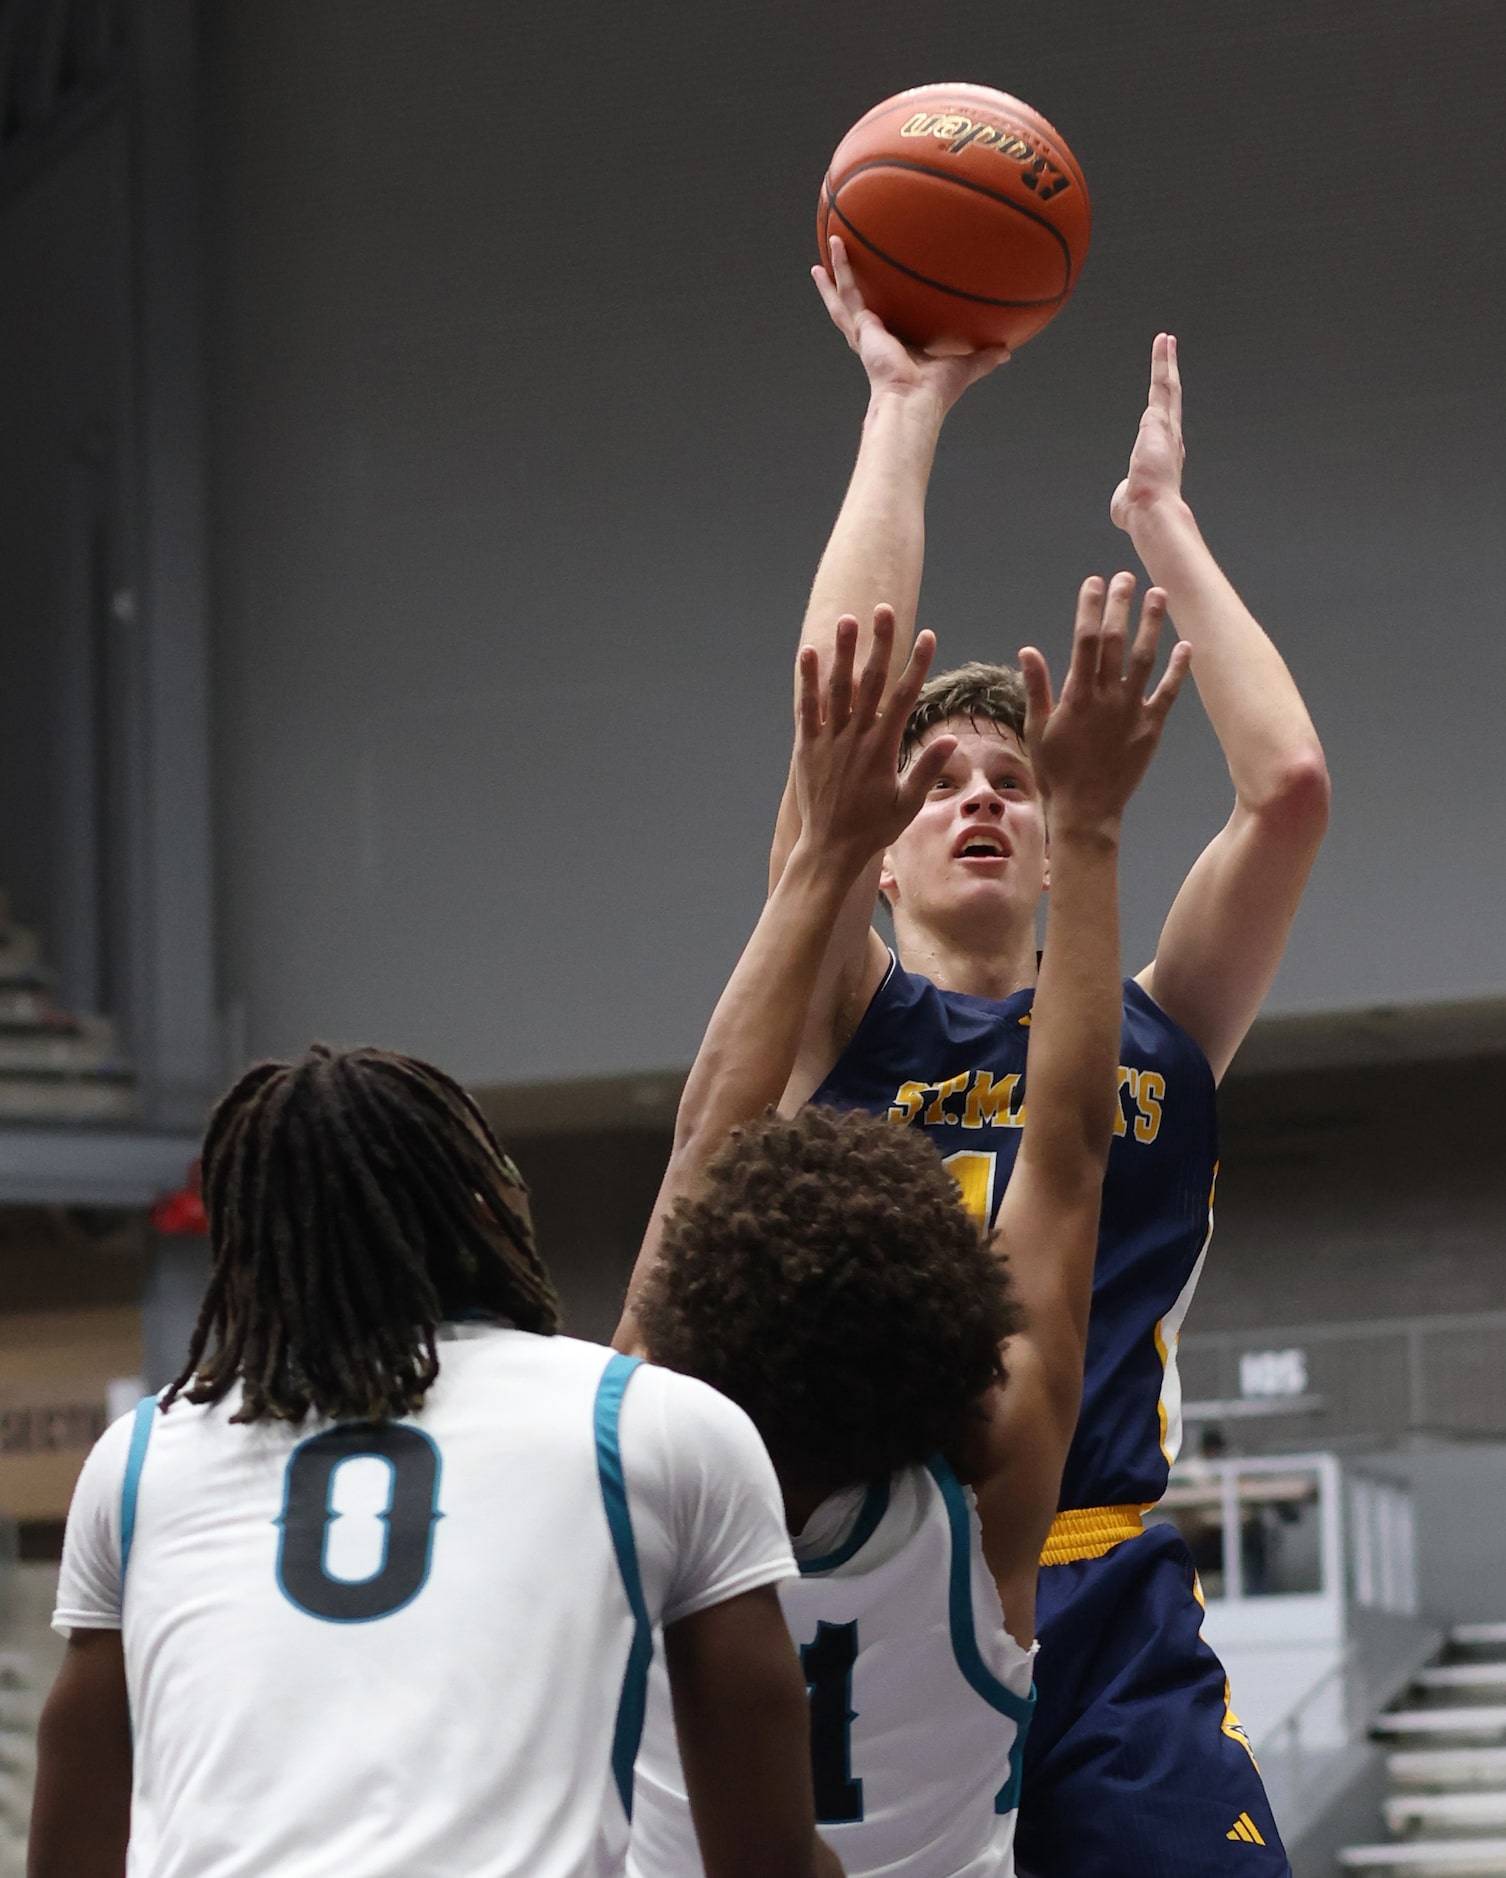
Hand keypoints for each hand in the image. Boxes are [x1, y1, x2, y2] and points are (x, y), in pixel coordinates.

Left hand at [793, 606, 955, 867]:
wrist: (830, 848)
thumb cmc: (873, 829)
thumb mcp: (908, 804)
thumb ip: (926, 769)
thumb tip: (951, 739)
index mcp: (882, 749)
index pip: (903, 697)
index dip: (917, 664)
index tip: (928, 635)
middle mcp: (855, 738)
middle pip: (869, 682)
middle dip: (878, 644)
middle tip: (883, 610)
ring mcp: (829, 741)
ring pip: (836, 688)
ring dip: (843, 652)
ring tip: (847, 619)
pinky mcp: (807, 747)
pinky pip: (807, 708)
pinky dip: (808, 681)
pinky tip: (809, 653)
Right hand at [812, 236, 1008, 414]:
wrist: (914, 400)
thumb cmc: (934, 393)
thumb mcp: (964, 366)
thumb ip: (983, 357)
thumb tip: (1006, 351)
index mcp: (894, 348)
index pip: (884, 325)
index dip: (879, 313)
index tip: (877, 301)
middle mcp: (875, 339)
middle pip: (856, 309)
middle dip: (846, 290)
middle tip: (836, 270)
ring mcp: (866, 332)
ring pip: (846, 295)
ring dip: (838, 270)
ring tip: (834, 243)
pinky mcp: (864, 326)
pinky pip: (850, 290)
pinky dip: (843, 267)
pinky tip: (839, 244)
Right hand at [1019, 574, 1190, 834]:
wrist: (1086, 812)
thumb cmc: (1055, 773)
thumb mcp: (1036, 730)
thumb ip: (1036, 688)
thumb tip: (1028, 651)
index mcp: (1076, 696)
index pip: (1085, 641)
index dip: (1090, 608)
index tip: (1093, 582)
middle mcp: (1106, 698)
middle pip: (1116, 642)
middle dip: (1121, 606)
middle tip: (1126, 577)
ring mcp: (1131, 712)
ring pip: (1145, 660)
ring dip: (1152, 625)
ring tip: (1158, 595)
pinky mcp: (1151, 729)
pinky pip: (1168, 694)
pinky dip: (1177, 669)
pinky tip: (1186, 645)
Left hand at [1110, 333, 1185, 532]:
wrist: (1150, 510)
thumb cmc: (1140, 510)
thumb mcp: (1128, 502)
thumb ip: (1126, 493)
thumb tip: (1124, 498)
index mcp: (1165, 457)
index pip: (1165, 426)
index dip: (1166, 410)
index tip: (1164, 400)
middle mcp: (1171, 438)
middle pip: (1170, 400)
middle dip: (1170, 377)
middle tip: (1170, 357)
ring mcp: (1168, 427)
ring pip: (1168, 387)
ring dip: (1167, 362)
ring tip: (1166, 341)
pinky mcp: (1159, 418)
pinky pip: (1161, 383)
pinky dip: (1162, 361)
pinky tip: (1162, 342)